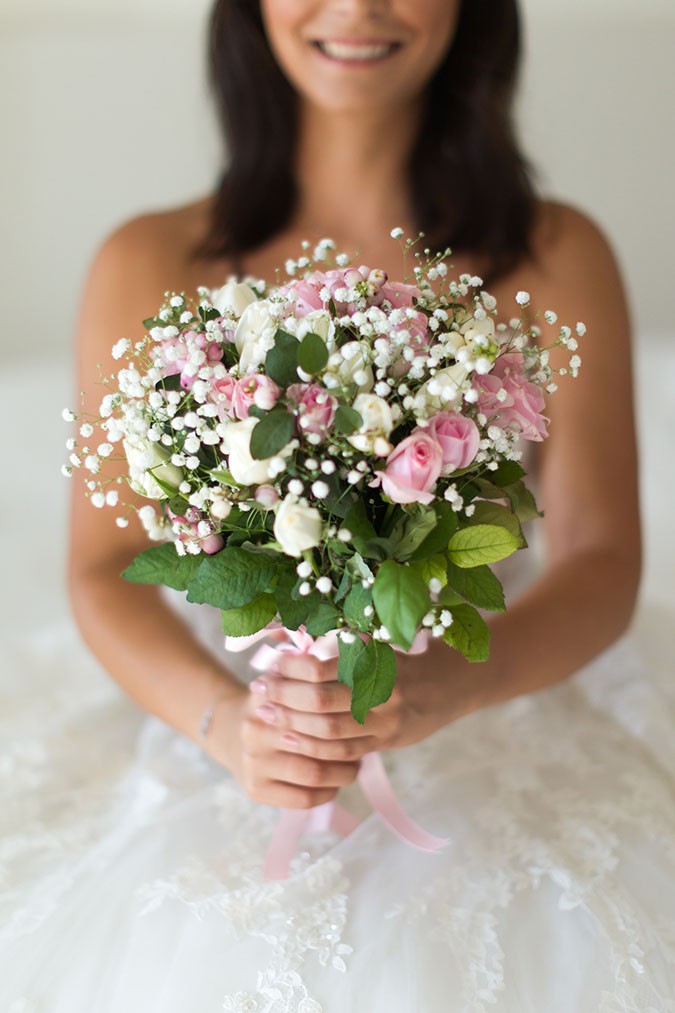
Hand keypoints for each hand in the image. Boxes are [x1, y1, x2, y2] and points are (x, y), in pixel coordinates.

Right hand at [205, 679, 360, 809]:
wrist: (228, 730)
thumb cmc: (271, 702)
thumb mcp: (282, 679)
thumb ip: (310, 674)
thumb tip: (355, 663)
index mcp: (265, 698)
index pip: (318, 704)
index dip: (348, 710)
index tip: (365, 714)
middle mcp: (255, 731)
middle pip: (319, 742)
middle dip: (350, 744)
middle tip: (365, 744)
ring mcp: (253, 762)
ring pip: (314, 774)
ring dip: (343, 773)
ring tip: (355, 766)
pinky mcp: (255, 789)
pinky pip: (303, 799)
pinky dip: (327, 793)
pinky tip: (335, 784)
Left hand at [251, 638, 479, 761]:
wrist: (453, 685)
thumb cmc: (407, 661)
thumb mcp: (380, 647)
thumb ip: (345, 652)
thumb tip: (296, 649)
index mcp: (378, 664)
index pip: (325, 670)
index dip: (293, 668)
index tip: (272, 662)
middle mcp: (383, 695)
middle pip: (323, 703)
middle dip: (285, 697)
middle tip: (259, 690)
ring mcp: (386, 724)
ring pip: (330, 733)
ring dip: (293, 725)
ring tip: (267, 715)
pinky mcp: (385, 744)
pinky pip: (345, 754)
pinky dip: (316, 749)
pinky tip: (293, 741)